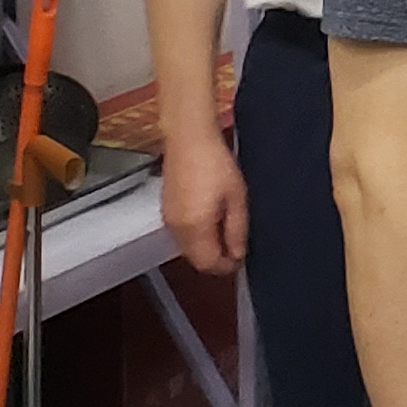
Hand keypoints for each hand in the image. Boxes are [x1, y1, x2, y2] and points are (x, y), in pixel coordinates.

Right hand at [158, 131, 246, 273]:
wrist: (189, 138)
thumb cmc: (215, 163)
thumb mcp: (236, 197)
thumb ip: (237, 230)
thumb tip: (238, 254)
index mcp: (194, 227)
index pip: (208, 263)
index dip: (226, 267)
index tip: (240, 260)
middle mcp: (177, 228)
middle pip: (195, 260)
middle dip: (215, 260)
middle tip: (235, 248)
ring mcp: (168, 219)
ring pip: (187, 249)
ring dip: (205, 249)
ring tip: (226, 233)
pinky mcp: (166, 209)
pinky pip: (181, 235)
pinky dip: (196, 237)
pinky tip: (211, 221)